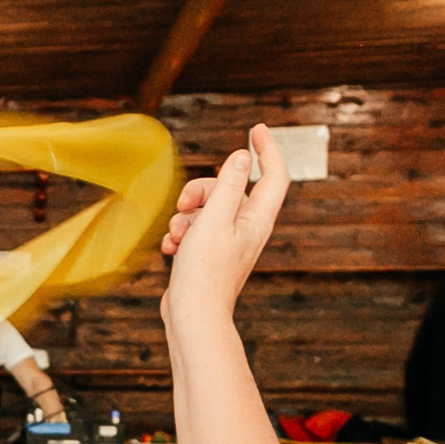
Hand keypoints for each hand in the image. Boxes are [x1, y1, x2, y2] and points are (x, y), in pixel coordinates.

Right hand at [161, 123, 288, 325]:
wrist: (193, 316)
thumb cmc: (205, 272)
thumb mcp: (214, 220)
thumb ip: (229, 185)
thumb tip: (243, 156)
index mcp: (257, 218)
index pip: (273, 174)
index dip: (268, 149)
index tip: (256, 128)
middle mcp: (247, 228)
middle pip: (228, 189)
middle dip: (201, 190)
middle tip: (184, 204)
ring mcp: (228, 241)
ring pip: (206, 208)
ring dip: (184, 216)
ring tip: (176, 237)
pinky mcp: (210, 253)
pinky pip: (194, 229)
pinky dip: (180, 234)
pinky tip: (171, 249)